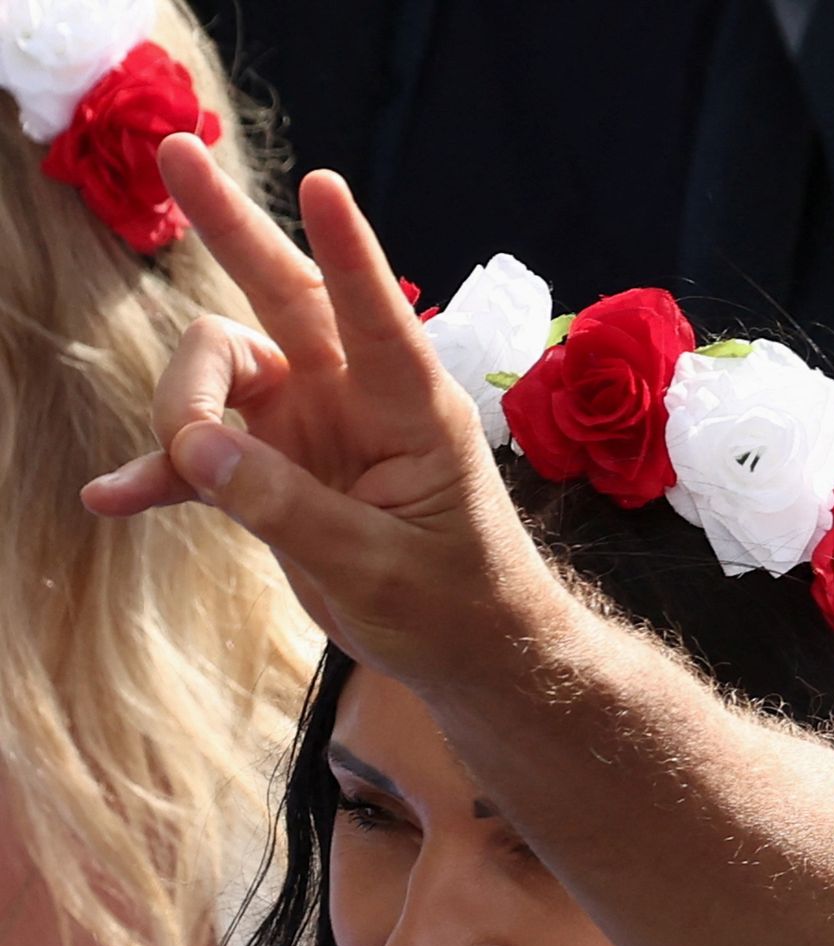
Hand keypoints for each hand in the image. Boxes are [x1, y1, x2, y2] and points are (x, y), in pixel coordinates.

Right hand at [83, 141, 566, 691]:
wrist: (468, 651)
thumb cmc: (456, 606)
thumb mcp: (378, 570)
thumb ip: (289, 509)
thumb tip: (200, 449)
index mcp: (414, 410)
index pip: (378, 317)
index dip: (349, 250)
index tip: (323, 183)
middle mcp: (356, 396)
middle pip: (284, 292)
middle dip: (229, 224)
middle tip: (175, 151)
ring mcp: (309, 421)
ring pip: (218, 364)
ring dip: (179, 405)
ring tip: (175, 472)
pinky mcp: (270, 463)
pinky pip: (198, 452)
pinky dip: (157, 472)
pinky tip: (110, 499)